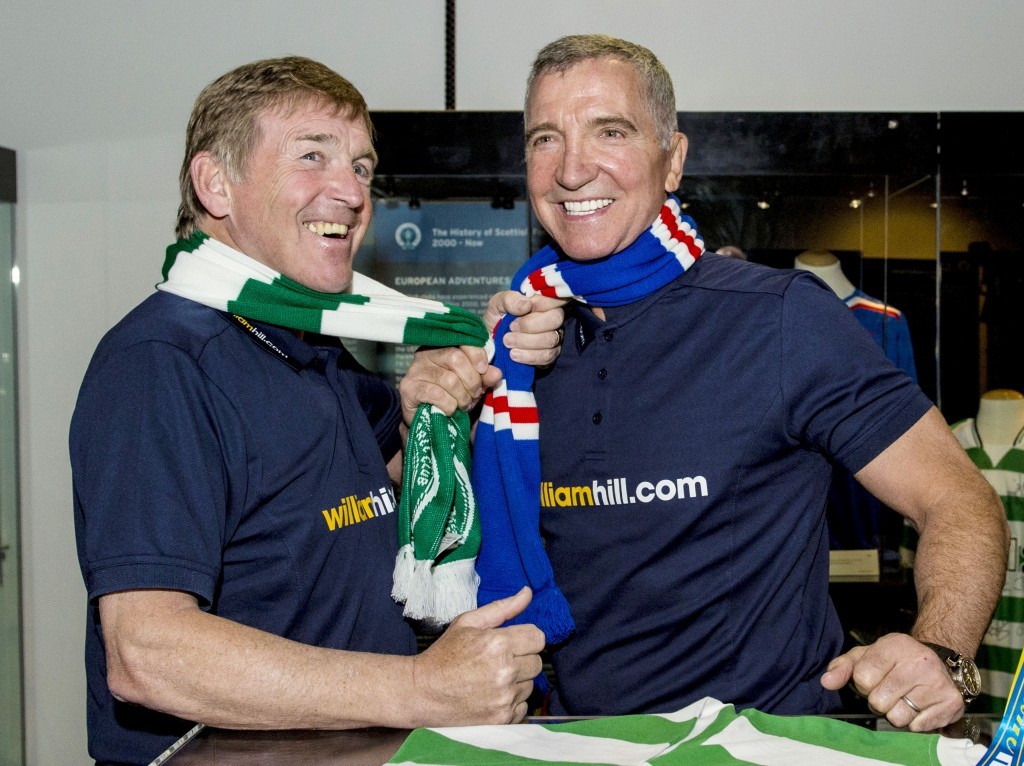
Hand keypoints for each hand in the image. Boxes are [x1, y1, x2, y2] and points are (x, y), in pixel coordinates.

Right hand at [399, 345, 499, 422]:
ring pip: (448, 379)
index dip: (477, 355)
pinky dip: (448, 405)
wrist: (427, 420)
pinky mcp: (408, 387)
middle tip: (475, 394)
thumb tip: (496, 373)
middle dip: (472, 381)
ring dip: (462, 397)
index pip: (462, 340)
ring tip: (463, 404)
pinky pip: (436, 394)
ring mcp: (415, 370)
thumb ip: (484, 377)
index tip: (484, 370)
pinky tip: (449, 410)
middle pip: (456, 358)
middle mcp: (426, 354)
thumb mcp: (472, 385)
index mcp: (443, 347)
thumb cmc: (451, 397)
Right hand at [412, 587, 544, 724]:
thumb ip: (501, 608)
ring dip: (518, 682)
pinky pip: (523, 706)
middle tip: (499, 661)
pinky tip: (492, 696)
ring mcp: (505, 697)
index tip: (514, 643)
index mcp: (498, 644)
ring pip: (531, 685)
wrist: (423, 692)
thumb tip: (527, 593)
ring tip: (492, 679)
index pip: (538, 638)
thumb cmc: (444, 655)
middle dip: (522, 659)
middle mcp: (505, 671)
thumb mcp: (467, 623)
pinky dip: (512, 702)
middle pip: (537, 662)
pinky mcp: (502, 718)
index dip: (527, 638)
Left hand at [483, 291, 566, 366]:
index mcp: (542, 302)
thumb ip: (509, 299)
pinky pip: (547, 357)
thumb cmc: (497, 319)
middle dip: (531, 325)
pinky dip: (528, 356)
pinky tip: (514, 354)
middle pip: (556, 319)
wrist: (491, 342)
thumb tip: (526, 304)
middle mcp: (552, 318)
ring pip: (551, 339)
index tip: (523, 309)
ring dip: (526, 342)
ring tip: (507, 342)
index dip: (542, 303)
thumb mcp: (497, 304)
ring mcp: (553, 337)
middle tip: (511, 327)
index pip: (555, 298)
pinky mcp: (549, 355)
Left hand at [820, 633, 964, 730]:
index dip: (863, 684)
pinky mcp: (951, 702)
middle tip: (890, 691)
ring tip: (905, 698)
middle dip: (879, 701)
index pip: (862, 678)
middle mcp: (919, 662)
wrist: (938, 662)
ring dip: (897, 713)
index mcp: (895, 645)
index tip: (874, 678)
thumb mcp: (867, 656)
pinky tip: (921, 705)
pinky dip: (916, 722)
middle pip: (878, 702)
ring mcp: (937, 682)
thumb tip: (826, 682)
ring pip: (898, 718)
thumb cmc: (895, 661)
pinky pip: (918, 727)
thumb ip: (843, 667)